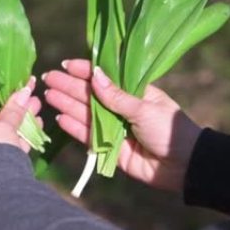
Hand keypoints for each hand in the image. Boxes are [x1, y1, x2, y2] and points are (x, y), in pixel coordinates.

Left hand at [0, 78, 42, 174]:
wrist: (3, 192)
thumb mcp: (3, 127)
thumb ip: (13, 108)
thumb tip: (25, 89)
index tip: (14, 82)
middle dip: (14, 105)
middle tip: (30, 91)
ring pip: (3, 131)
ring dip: (21, 118)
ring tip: (37, 104)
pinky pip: (9, 144)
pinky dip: (22, 134)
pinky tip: (37, 122)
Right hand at [43, 60, 201, 191]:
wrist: (182, 165)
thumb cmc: (168, 129)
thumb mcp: (143, 108)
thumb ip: (115, 96)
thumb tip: (94, 75)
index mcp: (133, 91)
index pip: (105, 77)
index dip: (85, 70)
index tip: (66, 65)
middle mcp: (120, 107)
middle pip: (90, 95)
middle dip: (69, 86)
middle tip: (48, 78)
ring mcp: (114, 127)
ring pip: (85, 113)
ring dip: (67, 104)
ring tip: (48, 95)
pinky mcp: (109, 148)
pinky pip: (88, 135)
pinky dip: (74, 128)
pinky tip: (59, 118)